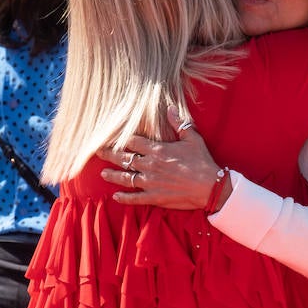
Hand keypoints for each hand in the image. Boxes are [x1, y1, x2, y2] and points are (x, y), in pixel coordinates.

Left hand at [97, 107, 225, 209]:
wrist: (209, 187)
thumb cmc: (202, 162)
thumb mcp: (192, 138)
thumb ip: (179, 123)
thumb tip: (170, 108)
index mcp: (157, 150)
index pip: (133, 142)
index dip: (122, 139)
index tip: (112, 137)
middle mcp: (150, 165)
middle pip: (124, 158)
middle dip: (109, 155)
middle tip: (98, 152)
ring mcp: (150, 182)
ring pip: (125, 178)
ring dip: (113, 175)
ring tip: (103, 173)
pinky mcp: (154, 197)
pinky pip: (134, 198)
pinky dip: (123, 198)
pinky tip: (115, 196)